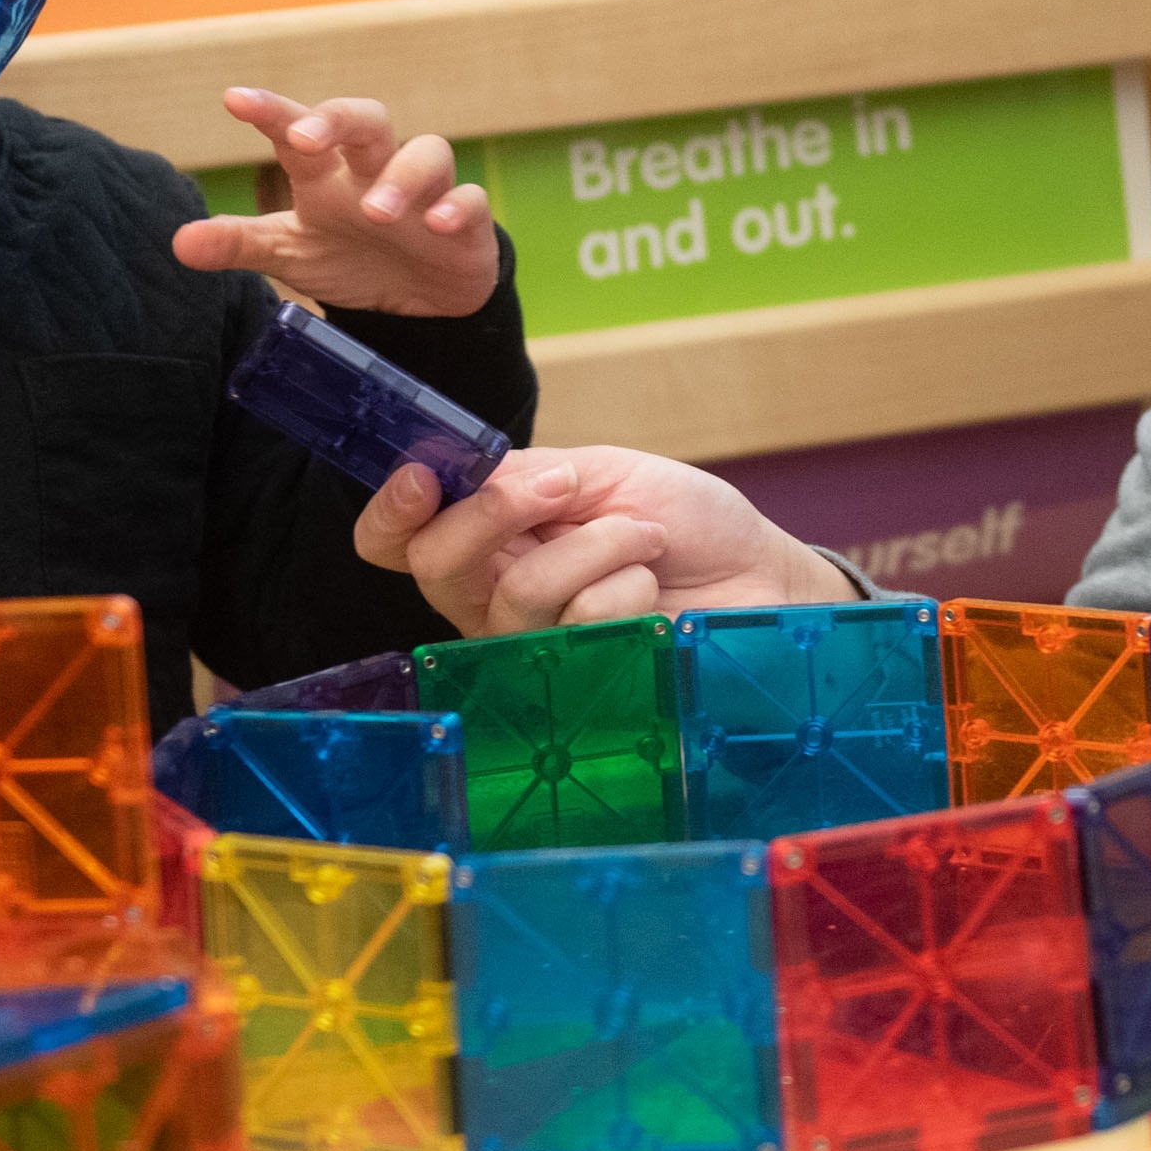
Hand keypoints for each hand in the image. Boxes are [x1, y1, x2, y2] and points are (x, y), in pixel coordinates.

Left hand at [172, 87, 498, 316]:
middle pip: (366, 119)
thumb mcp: (289, 253)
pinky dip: (457, 207)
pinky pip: (471, 199)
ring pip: (425, 152)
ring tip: (376, 211)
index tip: (233, 100)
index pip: (297, 131)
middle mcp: (375, 169)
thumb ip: (238, 244)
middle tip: (306, 140)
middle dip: (338, 119)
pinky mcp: (466, 222)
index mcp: (327, 173)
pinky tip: (438, 224)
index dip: (270, 111)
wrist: (417, 303)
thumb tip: (178, 243)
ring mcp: (425, 191)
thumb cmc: (348, 258)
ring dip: (401, 177)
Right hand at [358, 443, 850, 638]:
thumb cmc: (685, 521)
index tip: (425, 476)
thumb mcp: (602, 473)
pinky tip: (655, 589)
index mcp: (490, 538)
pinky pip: (577, 625)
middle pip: (434, 567)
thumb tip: (464, 471)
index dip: (391, 510)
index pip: (399, 538)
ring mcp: (532, 646)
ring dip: (598, 545)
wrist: (760, 571)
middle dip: (496, 512)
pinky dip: (627, 586)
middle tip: (570, 488)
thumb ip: (526, 474)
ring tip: (647, 539)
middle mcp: (493, 597)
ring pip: (518, 594)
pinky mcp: (576, 679)